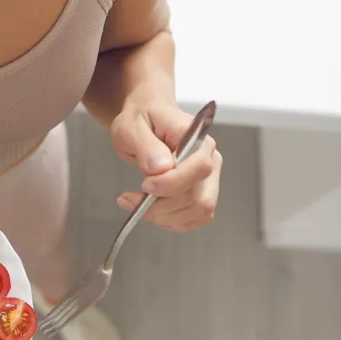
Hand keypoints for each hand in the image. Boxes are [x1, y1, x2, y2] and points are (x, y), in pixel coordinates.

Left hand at [110, 100, 221, 232]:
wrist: (147, 118)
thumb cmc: (142, 119)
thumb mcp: (132, 126)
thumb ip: (146, 146)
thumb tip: (161, 167)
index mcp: (197, 138)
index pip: (199, 168)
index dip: (172, 183)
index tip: (145, 185)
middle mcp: (210, 159)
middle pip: (199, 197)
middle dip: (162, 206)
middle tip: (131, 199)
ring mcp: (208, 179)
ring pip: (198, 211)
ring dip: (164, 216)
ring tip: (135, 204)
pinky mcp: (202, 193)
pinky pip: (195, 218)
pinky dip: (171, 221)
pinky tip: (151, 211)